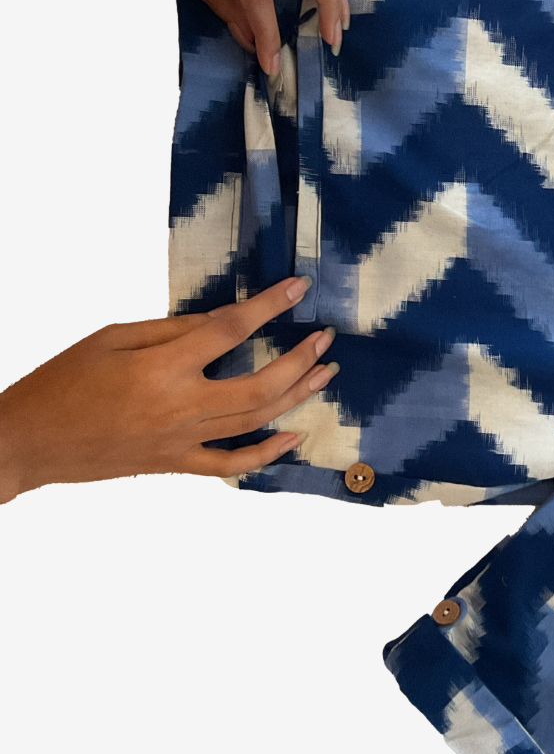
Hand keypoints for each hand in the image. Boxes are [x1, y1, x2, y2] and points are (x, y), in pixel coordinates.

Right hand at [0, 278, 337, 502]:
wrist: (28, 441)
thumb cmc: (64, 381)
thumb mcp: (113, 337)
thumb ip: (173, 329)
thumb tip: (224, 319)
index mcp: (161, 367)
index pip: (231, 330)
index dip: (270, 306)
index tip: (298, 288)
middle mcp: (178, 407)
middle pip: (259, 385)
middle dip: (299, 359)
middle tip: (324, 339)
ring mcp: (179, 441)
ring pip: (254, 421)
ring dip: (296, 396)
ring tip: (323, 373)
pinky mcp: (173, 464)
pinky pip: (230, 465)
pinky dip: (265, 454)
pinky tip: (293, 436)